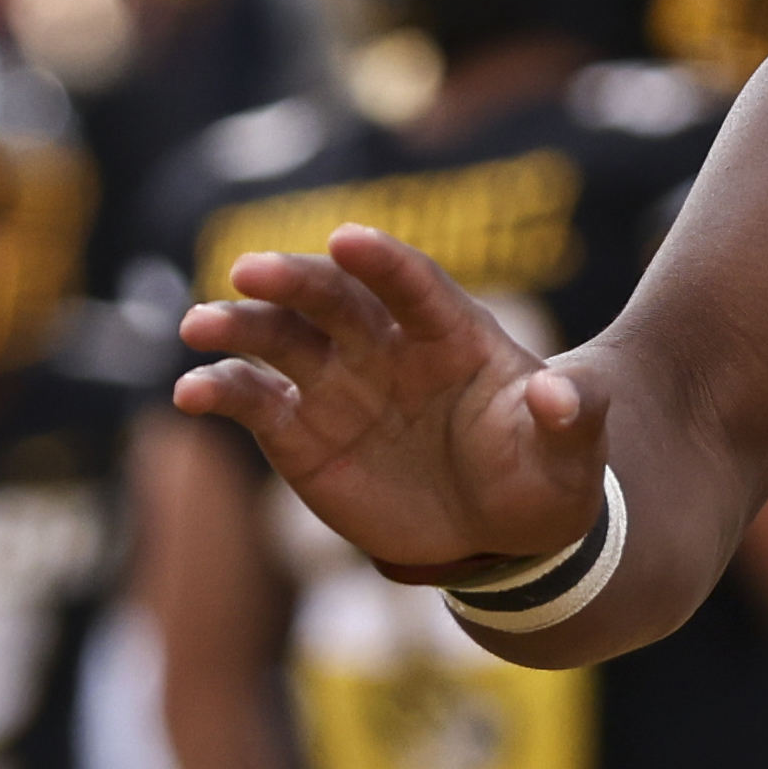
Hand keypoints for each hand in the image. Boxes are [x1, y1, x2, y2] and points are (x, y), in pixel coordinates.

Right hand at [177, 226, 605, 579]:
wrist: (504, 531)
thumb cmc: (545, 471)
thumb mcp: (575, 447)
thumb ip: (574, 413)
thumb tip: (557, 394)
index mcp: (455, 334)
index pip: (414, 284)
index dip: (383, 260)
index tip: (347, 237)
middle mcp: (388, 346)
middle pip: (335, 298)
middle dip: (294, 280)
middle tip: (250, 270)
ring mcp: (340, 385)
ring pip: (281, 339)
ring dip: (239, 326)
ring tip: (199, 325)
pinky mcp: (301, 432)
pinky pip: (254, 402)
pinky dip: (219, 392)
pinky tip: (192, 394)